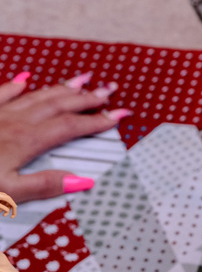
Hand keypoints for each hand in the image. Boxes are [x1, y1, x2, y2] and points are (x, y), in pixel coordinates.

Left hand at [0, 71, 130, 203]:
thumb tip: (82, 182)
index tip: (120, 115)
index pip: (72, 126)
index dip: (98, 120)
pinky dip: (17, 85)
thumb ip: (45, 186)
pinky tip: (25, 78)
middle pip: (58, 104)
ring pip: (36, 94)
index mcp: (26, 141)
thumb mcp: (9, 193)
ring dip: (61, 87)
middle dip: (87, 97)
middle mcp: (14, 122)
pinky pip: (3, 93)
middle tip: (109, 90)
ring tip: (82, 78)